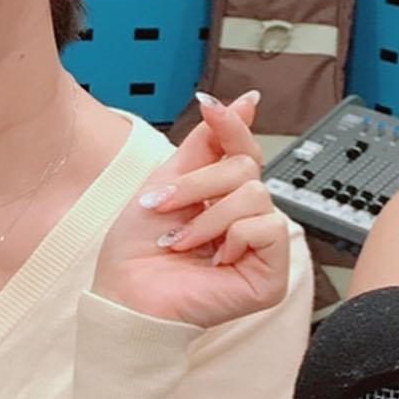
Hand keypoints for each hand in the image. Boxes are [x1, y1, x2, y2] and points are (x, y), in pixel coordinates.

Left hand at [91, 91, 289, 327]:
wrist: (126, 295)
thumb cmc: (137, 251)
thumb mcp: (165, 182)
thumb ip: (204, 145)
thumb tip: (234, 104)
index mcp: (222, 197)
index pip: (242, 151)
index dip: (233, 126)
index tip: (213, 109)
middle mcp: (245, 219)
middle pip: (245, 167)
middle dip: (198, 183)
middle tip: (163, 204)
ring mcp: (260, 247)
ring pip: (255, 195)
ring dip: (208, 216)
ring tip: (180, 241)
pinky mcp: (271, 275)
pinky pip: (269, 228)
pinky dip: (233, 237)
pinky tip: (212, 259)